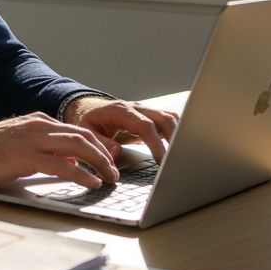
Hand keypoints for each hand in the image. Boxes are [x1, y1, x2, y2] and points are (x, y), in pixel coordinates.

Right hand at [0, 112, 120, 188]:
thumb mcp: (21, 147)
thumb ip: (45, 152)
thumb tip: (69, 164)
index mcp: (39, 122)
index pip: (77, 130)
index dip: (98, 145)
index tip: (110, 159)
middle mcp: (39, 126)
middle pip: (83, 136)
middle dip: (104, 154)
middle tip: (116, 171)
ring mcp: (33, 140)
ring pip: (77, 146)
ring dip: (99, 163)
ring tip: (110, 178)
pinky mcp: (25, 157)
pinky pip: (62, 166)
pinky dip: (82, 174)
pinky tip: (92, 183)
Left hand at [64, 96, 179, 160]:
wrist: (90, 108)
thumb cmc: (89, 120)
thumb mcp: (87, 132)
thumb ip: (101, 144)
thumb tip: (116, 154)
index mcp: (121, 111)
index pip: (145, 125)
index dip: (155, 143)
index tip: (162, 161)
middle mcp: (138, 108)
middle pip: (165, 118)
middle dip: (175, 138)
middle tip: (179, 161)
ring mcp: (147, 112)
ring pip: (171, 117)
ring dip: (180, 134)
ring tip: (184, 155)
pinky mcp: (152, 118)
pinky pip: (170, 122)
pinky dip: (179, 132)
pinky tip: (182, 148)